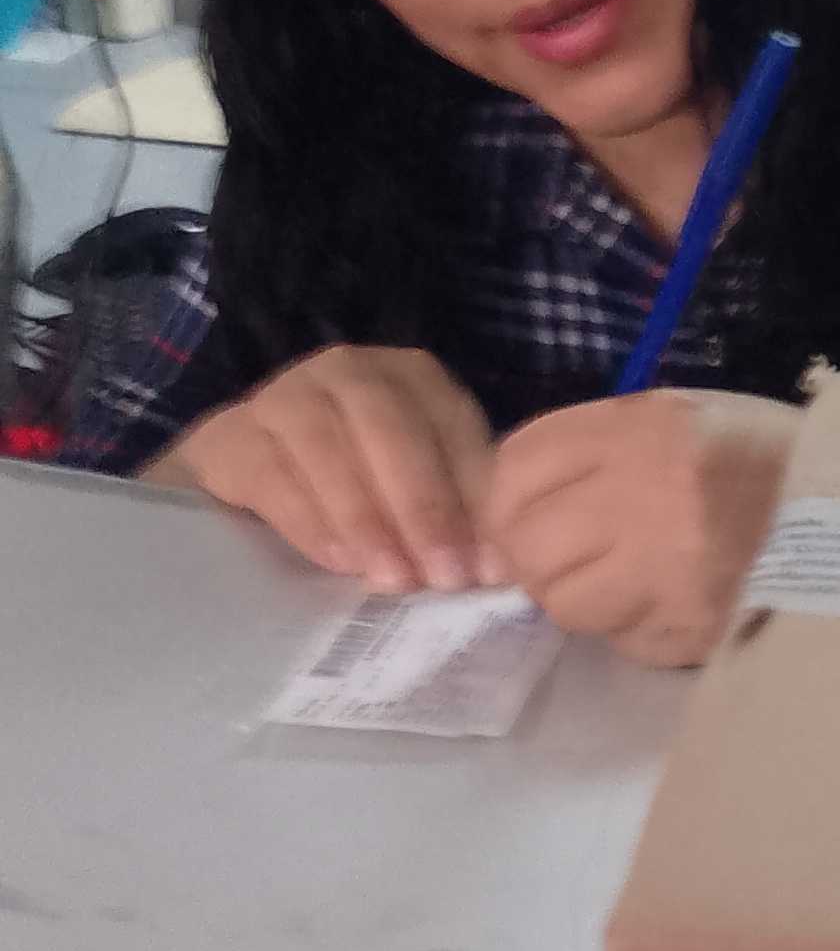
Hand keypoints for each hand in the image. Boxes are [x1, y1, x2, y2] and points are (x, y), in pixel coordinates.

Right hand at [159, 346, 497, 588]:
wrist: (248, 475)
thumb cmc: (354, 485)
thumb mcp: (411, 491)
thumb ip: (454, 513)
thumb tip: (497, 568)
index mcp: (412, 378)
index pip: (451, 426)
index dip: (474, 496)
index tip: (488, 566)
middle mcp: (351, 372)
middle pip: (391, 429)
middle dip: (424, 506)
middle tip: (443, 577)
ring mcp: (285, 394)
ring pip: (328, 445)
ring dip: (366, 517)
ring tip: (392, 578)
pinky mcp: (231, 433)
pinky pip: (271, 472)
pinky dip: (308, 519)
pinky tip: (336, 561)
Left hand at [486, 389, 801, 666]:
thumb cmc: (770, 458)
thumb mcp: (687, 417)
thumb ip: (606, 446)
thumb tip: (525, 501)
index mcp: (641, 429)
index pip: (517, 468)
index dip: (507, 499)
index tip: (526, 516)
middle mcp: (643, 494)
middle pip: (526, 542)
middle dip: (536, 558)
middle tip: (571, 560)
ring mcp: (665, 569)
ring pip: (564, 603)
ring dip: (583, 601)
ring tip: (626, 586)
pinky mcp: (691, 629)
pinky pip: (625, 643)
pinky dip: (637, 632)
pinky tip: (674, 606)